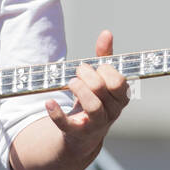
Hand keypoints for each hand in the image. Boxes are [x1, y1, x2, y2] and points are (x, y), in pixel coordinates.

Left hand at [44, 30, 129, 153]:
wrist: (83, 136)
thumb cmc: (95, 101)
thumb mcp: (101, 81)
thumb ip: (104, 58)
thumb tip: (106, 33)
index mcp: (120, 98)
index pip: (118, 81)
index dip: (103, 70)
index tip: (92, 67)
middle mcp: (112, 112)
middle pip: (103, 89)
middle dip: (87, 76)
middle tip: (77, 73)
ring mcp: (95, 124)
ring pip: (93, 106)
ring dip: (79, 90)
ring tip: (70, 83)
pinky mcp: (76, 133)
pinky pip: (67, 124)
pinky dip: (56, 113)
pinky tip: (48, 102)